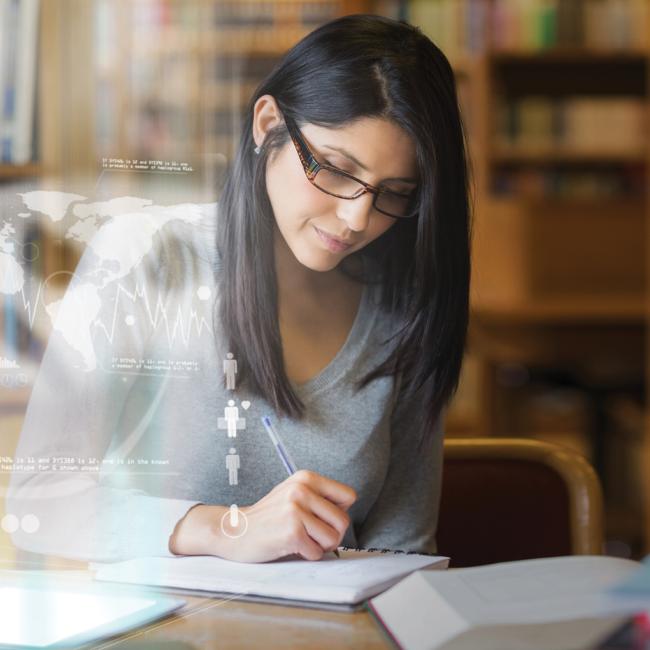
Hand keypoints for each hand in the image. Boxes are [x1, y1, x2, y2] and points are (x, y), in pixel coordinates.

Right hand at [169, 470, 356, 561]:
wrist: (235, 531)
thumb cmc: (269, 517)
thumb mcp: (294, 494)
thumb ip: (320, 497)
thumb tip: (347, 511)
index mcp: (306, 478)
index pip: (349, 496)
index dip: (338, 512)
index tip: (322, 518)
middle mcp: (302, 489)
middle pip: (343, 521)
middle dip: (331, 535)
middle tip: (311, 535)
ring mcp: (296, 510)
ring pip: (333, 538)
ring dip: (319, 546)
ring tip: (301, 540)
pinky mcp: (292, 531)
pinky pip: (316, 552)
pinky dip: (306, 555)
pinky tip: (289, 546)